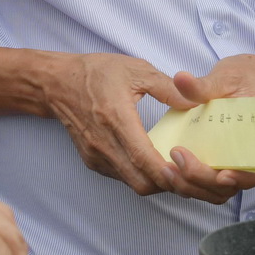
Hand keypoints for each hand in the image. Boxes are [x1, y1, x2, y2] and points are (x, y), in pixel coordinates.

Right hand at [42, 51, 245, 201]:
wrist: (57, 83)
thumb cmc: (96, 73)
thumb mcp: (136, 69)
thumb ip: (168, 87)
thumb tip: (196, 102)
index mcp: (115, 118)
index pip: (142, 157)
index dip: (166, 172)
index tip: (187, 174)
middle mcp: (103, 143)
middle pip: (140, 182)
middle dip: (168, 184)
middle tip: (190, 173)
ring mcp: (96, 155)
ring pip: (132, 183)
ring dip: (155, 182)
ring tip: (176, 170)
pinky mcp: (92, 161)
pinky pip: (122, 177)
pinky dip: (140, 176)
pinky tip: (154, 163)